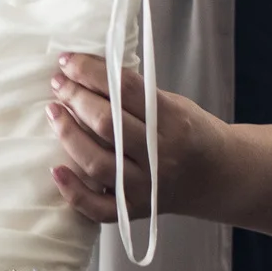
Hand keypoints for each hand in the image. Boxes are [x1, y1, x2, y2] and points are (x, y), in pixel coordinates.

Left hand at [43, 52, 223, 223]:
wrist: (217, 176)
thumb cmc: (191, 133)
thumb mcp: (175, 104)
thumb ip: (137, 95)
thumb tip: (86, 73)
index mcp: (173, 122)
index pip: (125, 89)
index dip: (90, 71)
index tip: (68, 60)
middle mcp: (160, 156)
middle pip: (106, 124)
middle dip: (75, 97)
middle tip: (59, 83)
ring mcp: (146, 186)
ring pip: (96, 161)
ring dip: (68, 134)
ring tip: (54, 112)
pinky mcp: (134, 209)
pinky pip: (97, 207)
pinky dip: (73, 190)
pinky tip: (56, 169)